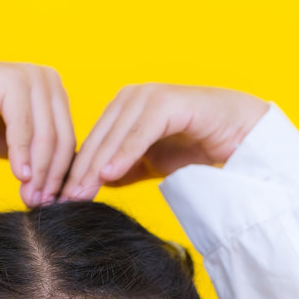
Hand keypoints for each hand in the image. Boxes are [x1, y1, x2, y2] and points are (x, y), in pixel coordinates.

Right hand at [0, 59, 76, 206]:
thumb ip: (41, 159)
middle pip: (62, 139)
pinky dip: (22, 153)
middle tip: (42, 205)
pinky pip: (23, 125)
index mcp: (55, 93)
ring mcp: (32, 76)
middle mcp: (49, 79)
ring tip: (30, 197)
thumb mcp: (17, 146)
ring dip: (39, 171)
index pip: (69, 141)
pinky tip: (19, 176)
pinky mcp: (11, 79)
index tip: (55, 205)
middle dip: (52, 177)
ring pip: (46, 135)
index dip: (63, 177)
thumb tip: (66, 191)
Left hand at [56, 83, 269, 200]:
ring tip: (80, 193)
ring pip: (115, 135)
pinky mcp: (171, 102)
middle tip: (61, 202)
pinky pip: (142, 129)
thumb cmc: (199, 148)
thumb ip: (125, 169)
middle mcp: (133, 98)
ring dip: (95, 165)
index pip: (91, 144)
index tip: (57, 201)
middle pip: (97, 139)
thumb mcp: (152, 164)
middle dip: (78, 172)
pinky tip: (109, 174)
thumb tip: (95, 183)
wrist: (241, 138)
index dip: (74, 173)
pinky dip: (125, 151)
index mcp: (123, 110)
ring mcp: (151, 97)